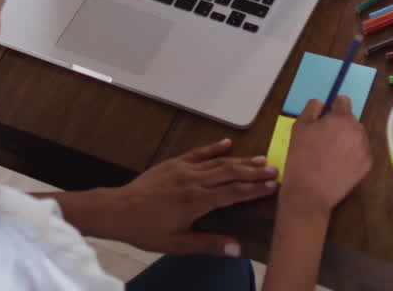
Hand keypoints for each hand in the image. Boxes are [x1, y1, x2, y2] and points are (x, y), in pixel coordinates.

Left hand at [96, 138, 277, 255]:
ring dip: (240, 160)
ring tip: (260, 158)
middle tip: (274, 170)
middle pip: (230, 172)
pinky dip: (214, 148)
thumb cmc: (145, 229)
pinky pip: (198, 153)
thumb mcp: (177, 244)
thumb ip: (208, 244)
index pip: (233, 192)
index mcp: (196, 201)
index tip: (272, 187)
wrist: (117, 210)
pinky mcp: (173, 164)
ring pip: (218, 162)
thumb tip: (236, 248)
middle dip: (254, 171)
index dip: (255, 189)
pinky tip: (227, 144)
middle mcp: (193, 181)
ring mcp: (183, 169)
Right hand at [280, 97, 371, 214]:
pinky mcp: (367, 165)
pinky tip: (338, 163)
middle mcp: (357, 131)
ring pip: (357, 135)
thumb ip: (311, 109)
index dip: (333, 106)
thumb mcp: (299, 127)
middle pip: (351, 119)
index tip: (326, 116)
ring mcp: (365, 149)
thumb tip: (321, 103)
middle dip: (340, 124)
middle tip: (325, 138)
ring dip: (348, 138)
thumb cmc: (301, 158)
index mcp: (341, 118)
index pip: (343, 101)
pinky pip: (361, 152)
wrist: (309, 192)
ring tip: (331, 153)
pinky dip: (353, 154)